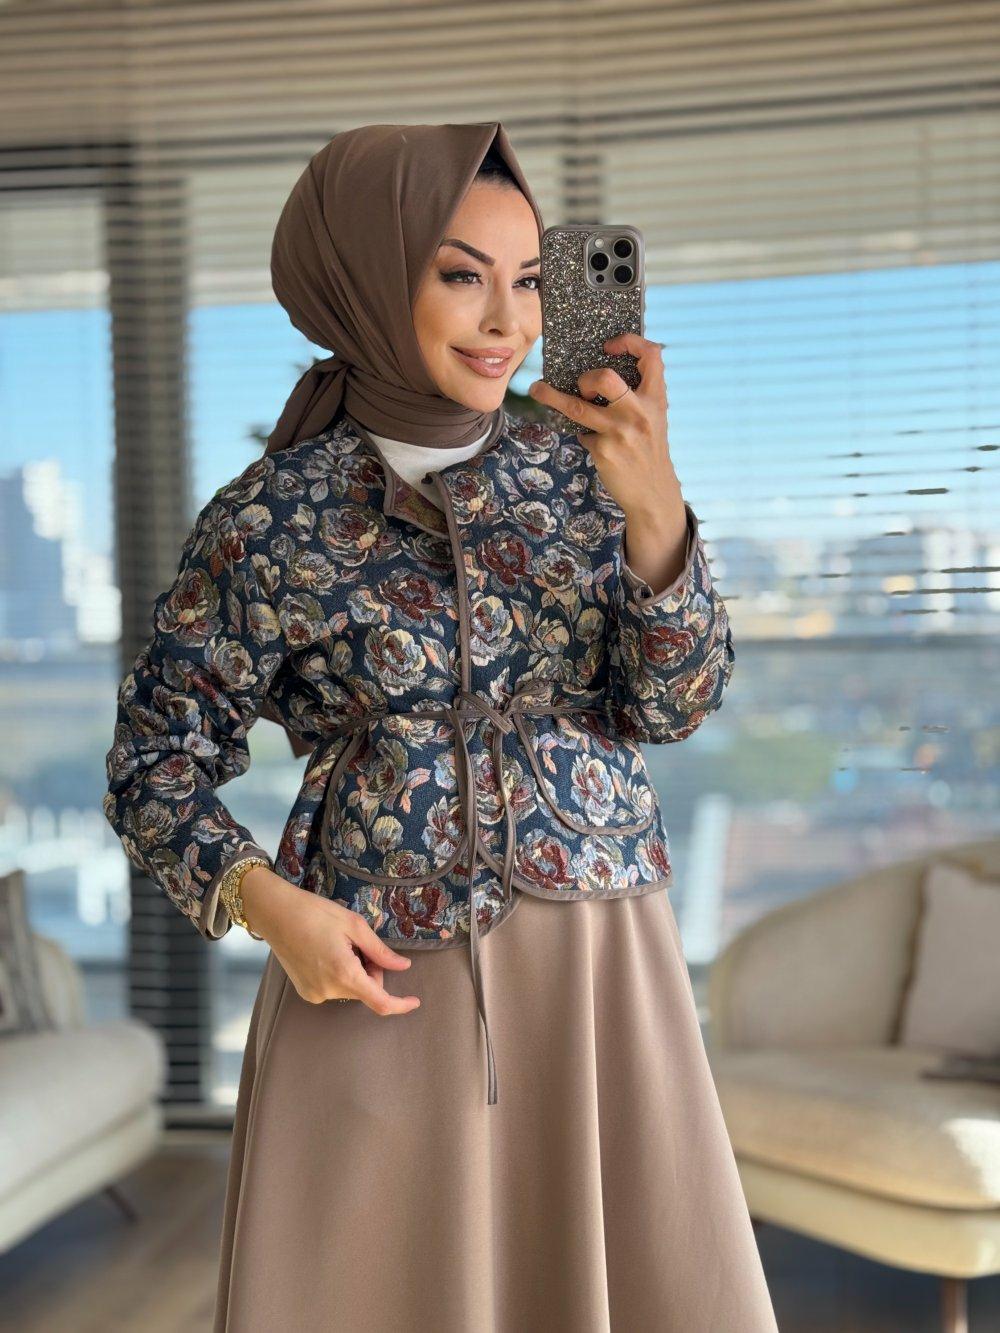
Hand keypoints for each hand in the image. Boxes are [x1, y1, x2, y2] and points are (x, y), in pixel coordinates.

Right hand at [239, 865, 420, 1015]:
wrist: (275, 913)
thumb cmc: (315, 913)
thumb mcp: (354, 925)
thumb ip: (380, 951)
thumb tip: (403, 967)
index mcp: (344, 974)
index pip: (380, 1002)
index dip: (400, 1005)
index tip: (415, 1001)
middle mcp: (328, 991)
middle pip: (366, 990)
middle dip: (371, 970)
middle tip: (359, 943)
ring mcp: (315, 994)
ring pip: (350, 988)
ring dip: (354, 971)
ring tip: (338, 945)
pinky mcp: (306, 992)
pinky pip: (334, 988)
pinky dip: (339, 974)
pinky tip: (325, 952)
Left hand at [528, 333, 673, 522]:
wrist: (653, 492)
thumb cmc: (649, 450)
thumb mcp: (653, 418)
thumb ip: (637, 396)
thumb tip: (598, 376)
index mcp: (655, 398)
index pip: (651, 355)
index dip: (629, 342)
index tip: (609, 346)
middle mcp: (639, 412)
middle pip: (604, 378)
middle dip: (586, 379)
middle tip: (582, 387)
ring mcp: (619, 432)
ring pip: (577, 407)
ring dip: (551, 396)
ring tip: (537, 389)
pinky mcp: (603, 450)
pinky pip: (582, 434)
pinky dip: (584, 435)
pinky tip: (594, 443)